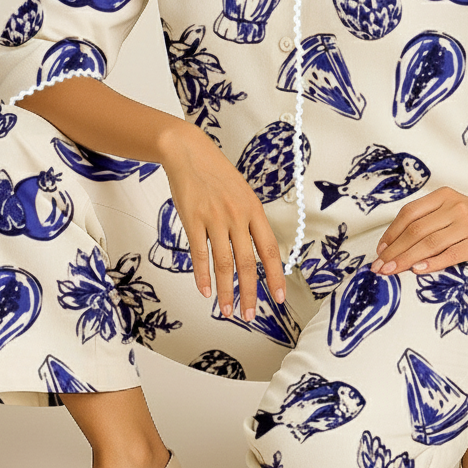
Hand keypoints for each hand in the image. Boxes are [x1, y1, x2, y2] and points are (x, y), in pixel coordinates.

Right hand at [160, 121, 285, 320]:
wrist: (189, 152)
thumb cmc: (216, 174)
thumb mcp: (242, 193)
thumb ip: (249, 220)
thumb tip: (257, 251)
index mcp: (254, 209)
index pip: (269, 249)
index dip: (275, 275)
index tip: (278, 297)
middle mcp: (237, 215)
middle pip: (247, 262)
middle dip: (250, 292)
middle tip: (249, 315)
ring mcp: (215, 218)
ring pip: (224, 262)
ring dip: (226, 291)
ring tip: (227, 310)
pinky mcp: (193, 219)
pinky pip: (200, 253)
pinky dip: (203, 275)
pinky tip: (206, 291)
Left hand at [369, 186, 467, 275]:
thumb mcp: (450, 210)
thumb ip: (427, 220)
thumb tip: (395, 245)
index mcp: (443, 196)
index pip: (409, 214)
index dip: (391, 233)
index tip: (380, 250)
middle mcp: (454, 208)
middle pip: (416, 230)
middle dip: (394, 250)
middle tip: (380, 266)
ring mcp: (466, 225)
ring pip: (429, 243)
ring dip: (406, 259)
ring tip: (392, 270)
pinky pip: (450, 254)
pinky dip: (432, 263)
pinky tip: (419, 270)